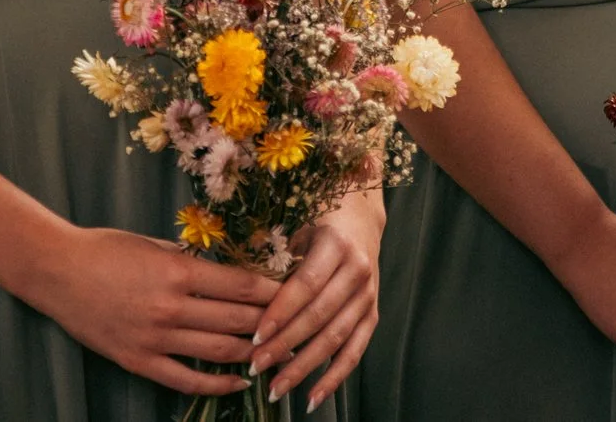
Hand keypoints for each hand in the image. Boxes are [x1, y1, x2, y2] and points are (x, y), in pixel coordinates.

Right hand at [21, 224, 279, 396]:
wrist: (56, 271)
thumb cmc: (105, 248)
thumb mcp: (153, 243)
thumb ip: (192, 260)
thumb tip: (230, 273)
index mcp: (177, 270)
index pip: (242, 285)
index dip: (273, 290)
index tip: (294, 291)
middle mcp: (171, 307)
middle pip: (238, 319)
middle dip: (272, 322)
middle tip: (296, 324)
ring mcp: (155, 337)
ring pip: (220, 351)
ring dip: (253, 354)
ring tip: (277, 353)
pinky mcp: (139, 360)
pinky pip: (187, 380)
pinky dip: (218, 385)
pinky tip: (240, 382)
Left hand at [247, 194, 382, 407]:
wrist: (360, 217)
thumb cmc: (317, 222)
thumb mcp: (298, 227)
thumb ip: (278, 259)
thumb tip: (243, 296)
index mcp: (336, 244)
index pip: (306, 285)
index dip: (281, 312)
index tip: (256, 335)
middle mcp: (357, 271)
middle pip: (318, 316)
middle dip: (285, 345)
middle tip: (256, 365)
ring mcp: (368, 295)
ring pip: (335, 339)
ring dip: (304, 368)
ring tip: (276, 388)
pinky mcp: (372, 315)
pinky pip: (354, 352)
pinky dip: (334, 378)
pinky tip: (312, 398)